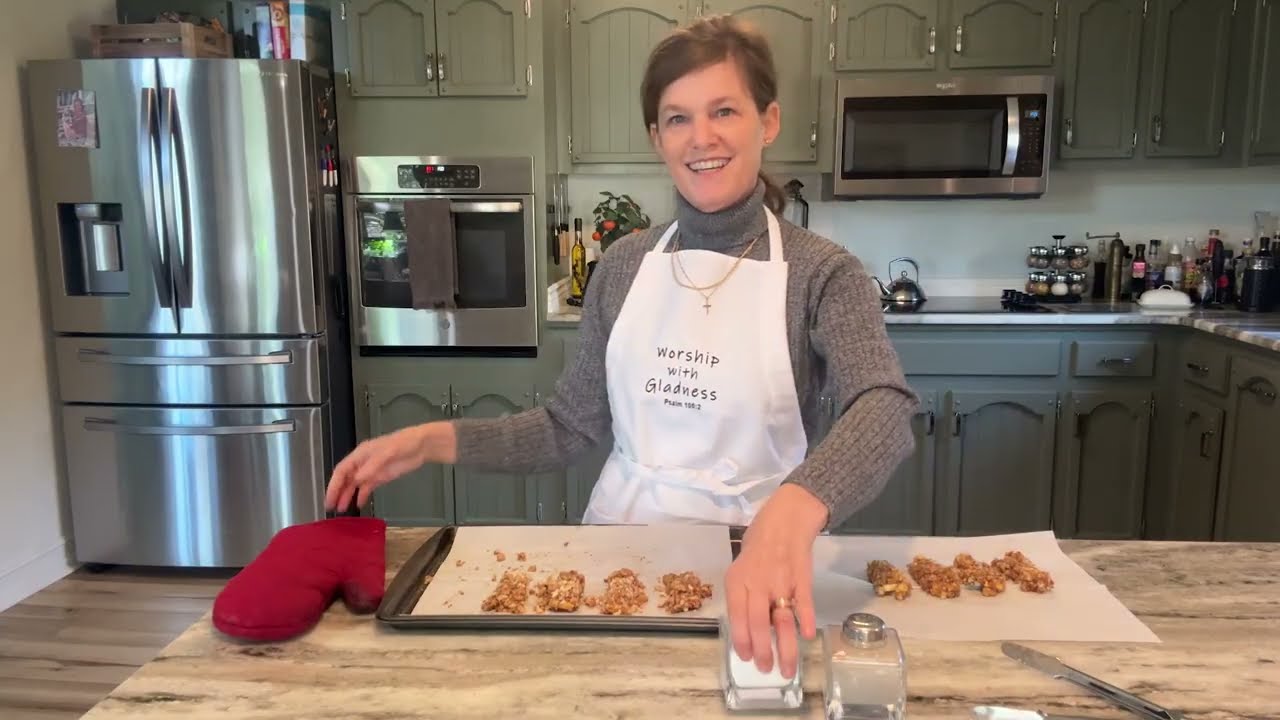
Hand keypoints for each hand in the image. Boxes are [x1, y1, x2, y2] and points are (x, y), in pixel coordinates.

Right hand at [324, 422, 455, 511]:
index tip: (329, 498)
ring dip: (347, 496)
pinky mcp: (381, 477)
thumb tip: (356, 479)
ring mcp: (371, 470)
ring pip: (354, 485)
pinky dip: (361, 496)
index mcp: (360, 454)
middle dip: (337, 492)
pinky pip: (367, 488)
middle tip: (331, 508)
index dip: (334, 485)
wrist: (421, 445)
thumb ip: (372, 466)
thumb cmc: (403, 444)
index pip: (342, 470)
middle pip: (346, 479)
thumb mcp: (388, 452)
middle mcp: (362, 463)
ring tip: (342, 510)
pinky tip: (358, 505)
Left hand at [724, 484, 827, 678]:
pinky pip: (804, 602)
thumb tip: (746, 627)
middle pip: (758, 623)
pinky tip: (807, 636)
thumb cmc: (759, 543)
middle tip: (766, 669)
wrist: (786, 518)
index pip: (737, 616)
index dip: (741, 640)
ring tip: (788, 668)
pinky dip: (806, 620)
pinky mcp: (802, 578)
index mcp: (738, 580)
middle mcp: (757, 582)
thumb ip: (742, 594)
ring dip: (786, 647)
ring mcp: (781, 580)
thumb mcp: (740, 566)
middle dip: (762, 651)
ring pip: (782, 620)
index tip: (745, 658)